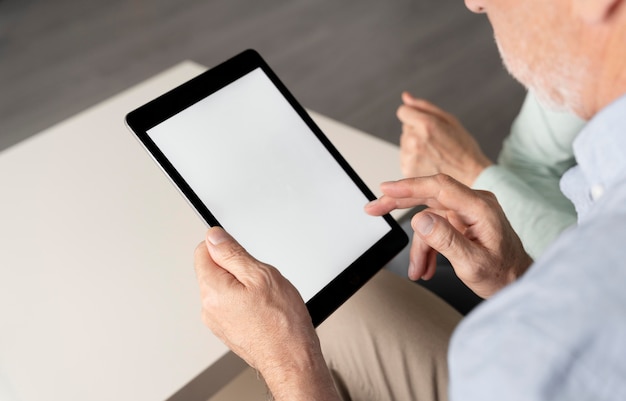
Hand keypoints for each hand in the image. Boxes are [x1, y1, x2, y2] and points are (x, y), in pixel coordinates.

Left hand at [194, 227, 338, 399]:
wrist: (291, 360)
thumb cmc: (282, 324)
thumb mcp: (261, 275)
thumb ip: (232, 253)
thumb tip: (214, 237)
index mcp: (212, 290)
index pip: (202, 251)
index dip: (225, 246)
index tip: (243, 254)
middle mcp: (208, 307)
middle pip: (214, 270)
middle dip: (237, 268)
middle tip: (261, 280)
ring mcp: (217, 321)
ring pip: (225, 287)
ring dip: (243, 285)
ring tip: (265, 298)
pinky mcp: (228, 330)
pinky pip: (232, 305)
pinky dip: (246, 302)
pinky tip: (264, 310)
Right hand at [365, 175, 532, 297]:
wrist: (517, 283)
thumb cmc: (502, 275)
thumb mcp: (472, 264)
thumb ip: (446, 240)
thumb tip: (420, 219)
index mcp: (480, 207)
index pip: (439, 187)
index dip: (410, 186)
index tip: (386, 190)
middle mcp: (474, 203)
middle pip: (428, 194)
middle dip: (399, 204)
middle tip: (374, 208)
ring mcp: (468, 212)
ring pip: (428, 217)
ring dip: (419, 246)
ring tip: (416, 269)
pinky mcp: (463, 221)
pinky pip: (435, 229)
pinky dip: (427, 248)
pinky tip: (424, 267)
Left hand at [398, 92, 492, 185]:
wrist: (470, 176)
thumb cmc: (463, 147)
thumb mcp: (449, 120)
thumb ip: (424, 107)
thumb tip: (406, 97)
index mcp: (426, 125)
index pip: (403, 112)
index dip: (415, 116)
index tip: (426, 124)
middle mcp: (414, 141)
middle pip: (405, 128)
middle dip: (417, 131)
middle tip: (436, 142)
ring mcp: (409, 157)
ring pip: (404, 143)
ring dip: (415, 146)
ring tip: (434, 153)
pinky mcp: (407, 170)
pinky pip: (405, 157)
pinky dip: (414, 159)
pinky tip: (430, 162)